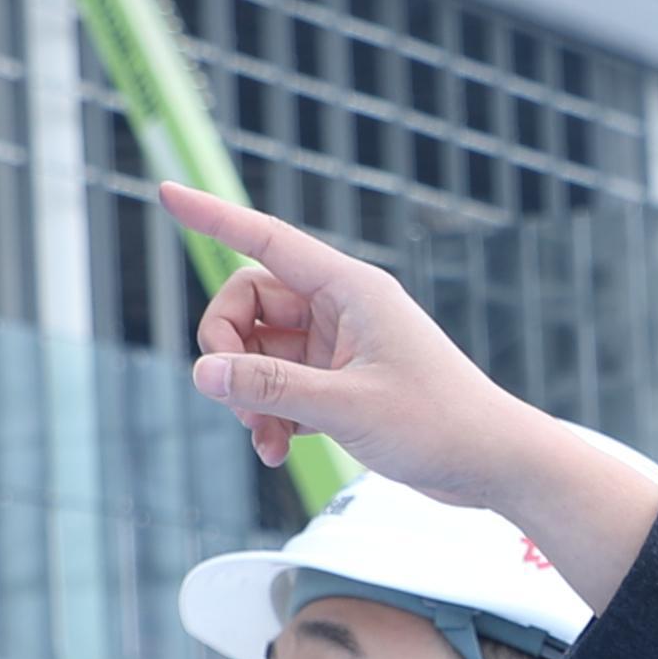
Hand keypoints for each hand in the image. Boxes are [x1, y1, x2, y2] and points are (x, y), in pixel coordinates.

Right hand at [159, 183, 657, 600]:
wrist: (492, 465)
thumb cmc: (439, 424)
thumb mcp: (347, 407)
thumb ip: (271, 388)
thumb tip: (202, 372)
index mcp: (350, 289)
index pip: (265, 240)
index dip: (213, 217)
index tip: (165, 193)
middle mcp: (340, 309)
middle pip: (246, 305)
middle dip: (228, 352)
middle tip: (237, 400)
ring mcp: (337, 347)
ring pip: (259, 352)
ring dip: (248, 394)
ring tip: (265, 439)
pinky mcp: (338, 383)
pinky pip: (279, 385)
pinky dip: (269, 414)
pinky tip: (277, 451)